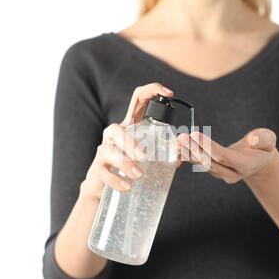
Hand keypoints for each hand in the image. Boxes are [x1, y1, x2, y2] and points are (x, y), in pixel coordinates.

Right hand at [83, 83, 173, 198]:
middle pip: (117, 129)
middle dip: (130, 142)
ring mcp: (104, 151)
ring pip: (109, 150)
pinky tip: (126, 187)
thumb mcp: (145, 157)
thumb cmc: (127, 168)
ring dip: (124, 163)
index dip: (151, 90)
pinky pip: (103, 172)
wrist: (103, 188)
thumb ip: (163, 154)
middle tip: (143, 156)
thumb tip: (180, 157)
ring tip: (138, 175)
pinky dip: (116, 180)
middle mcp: (114, 135)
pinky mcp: (98, 168)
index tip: (168, 94)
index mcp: (130, 126)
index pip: (138, 100)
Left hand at [178, 128, 277, 183]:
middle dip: (194, 149)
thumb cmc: (263, 148)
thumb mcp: (269, 140)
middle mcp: (231, 173)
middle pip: (209, 162)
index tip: (195, 134)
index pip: (223, 157)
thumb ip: (263, 139)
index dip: (208, 146)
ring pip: (202, 164)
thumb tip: (253, 140)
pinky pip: (199, 163)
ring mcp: (221, 174)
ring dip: (188, 152)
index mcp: (245, 165)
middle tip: (182, 137)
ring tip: (178, 140)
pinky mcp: (213, 170)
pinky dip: (188, 154)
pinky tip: (178, 146)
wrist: (259, 161)